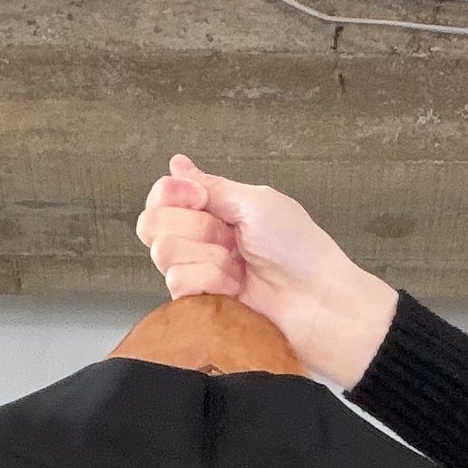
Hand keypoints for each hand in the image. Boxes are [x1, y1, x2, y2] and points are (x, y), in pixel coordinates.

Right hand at [134, 153, 398, 390]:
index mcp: (215, 209)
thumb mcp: (255, 201)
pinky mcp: (199, 304)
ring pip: (164, 253)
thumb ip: (210, 186)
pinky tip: (234, 288)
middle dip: (194, 227)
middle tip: (230, 238)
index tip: (200, 199)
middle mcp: (200, 240)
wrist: (315, 301)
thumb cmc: (298, 249)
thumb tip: (177, 163)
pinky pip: (178, 284)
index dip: (172, 194)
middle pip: (152, 223)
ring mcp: (198, 273)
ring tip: (238, 268)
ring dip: (207, 256)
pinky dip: (210, 281)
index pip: (162, 195)